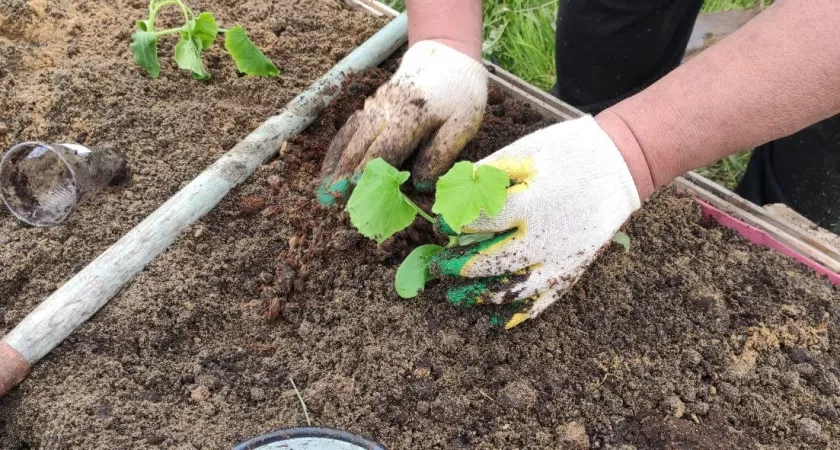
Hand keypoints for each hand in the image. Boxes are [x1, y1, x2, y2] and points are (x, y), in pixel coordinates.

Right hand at [318, 40, 487, 205]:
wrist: (445, 57)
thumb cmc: (459, 95)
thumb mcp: (462, 124)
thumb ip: (441, 153)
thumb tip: (421, 183)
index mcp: (410, 117)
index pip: (384, 150)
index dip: (368, 173)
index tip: (355, 193)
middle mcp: (385, 111)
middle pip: (360, 146)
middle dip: (344, 175)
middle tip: (332, 202)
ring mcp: (373, 107)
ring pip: (348, 138)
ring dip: (335, 165)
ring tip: (323, 192)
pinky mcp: (369, 108)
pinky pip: (347, 131)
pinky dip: (336, 151)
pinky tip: (329, 170)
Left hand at [429, 116, 640, 328]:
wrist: (621, 164)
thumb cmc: (567, 153)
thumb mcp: (524, 152)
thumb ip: (485, 174)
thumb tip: (450, 194)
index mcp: (529, 204)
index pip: (477, 223)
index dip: (452, 226)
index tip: (441, 226)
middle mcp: (545, 238)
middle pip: (488, 262)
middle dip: (456, 266)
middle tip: (437, 266)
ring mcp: (562, 260)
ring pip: (513, 290)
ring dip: (480, 296)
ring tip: (457, 296)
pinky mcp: (575, 270)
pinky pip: (544, 301)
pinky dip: (518, 313)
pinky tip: (497, 319)